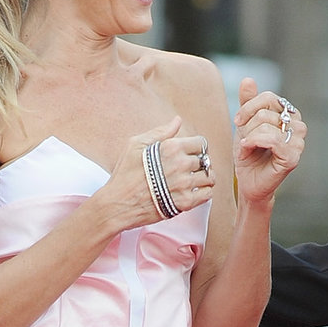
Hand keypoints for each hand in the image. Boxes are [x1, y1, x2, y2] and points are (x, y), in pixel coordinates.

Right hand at [99, 117, 214, 231]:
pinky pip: (207, 195)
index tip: (191, 154)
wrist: (118, 205)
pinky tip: (195, 192)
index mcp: (171, 147)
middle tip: (190, 170)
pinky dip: (204, 193)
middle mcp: (180, 164)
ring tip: (196, 181)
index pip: (201, 143)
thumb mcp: (135, 145)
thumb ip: (160, 132)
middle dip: (200, 164)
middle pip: (205, 161)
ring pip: (210, 178)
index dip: (197, 148)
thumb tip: (177, 120)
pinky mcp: (185, 203)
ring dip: (205, 179)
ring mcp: (184, 184)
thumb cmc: (124, 174)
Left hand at [234, 77, 303, 203]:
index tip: (238, 121)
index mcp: (289, 115)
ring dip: (249, 137)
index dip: (249, 107)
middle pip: (265, 112)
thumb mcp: (245, 124)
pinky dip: (254, 143)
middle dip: (247, 127)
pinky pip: (271, 139)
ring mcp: (298, 142)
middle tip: (246, 141)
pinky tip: (248, 150)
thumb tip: (248, 79)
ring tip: (248, 148)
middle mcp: (298, 126)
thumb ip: (248, 103)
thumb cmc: (249, 155)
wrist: (248, 182)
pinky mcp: (293, 156)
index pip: (269, 97)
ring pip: (266, 125)